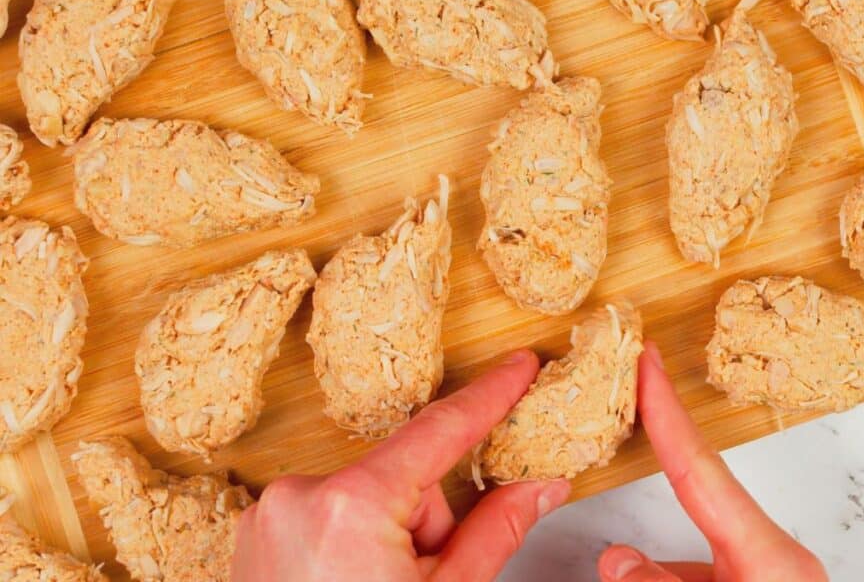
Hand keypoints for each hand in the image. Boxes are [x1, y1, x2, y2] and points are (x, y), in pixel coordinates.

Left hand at [231, 349, 569, 581]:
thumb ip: (497, 528)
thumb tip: (543, 485)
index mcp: (350, 504)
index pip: (439, 431)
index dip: (488, 397)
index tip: (520, 366)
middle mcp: (300, 495)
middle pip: (401, 477)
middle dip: (426, 520)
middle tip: (424, 578)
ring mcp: (270, 514)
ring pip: (366, 496)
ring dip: (389, 534)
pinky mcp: (257, 532)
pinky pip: (329, 512)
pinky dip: (353, 541)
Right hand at [598, 341, 827, 581]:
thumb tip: (616, 559)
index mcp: (769, 555)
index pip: (701, 467)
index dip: (667, 411)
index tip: (648, 361)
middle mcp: (771, 556)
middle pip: (699, 488)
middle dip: (663, 439)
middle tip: (639, 386)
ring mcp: (764, 574)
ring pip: (695, 541)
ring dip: (653, 558)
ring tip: (617, 569)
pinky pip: (701, 572)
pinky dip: (666, 577)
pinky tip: (640, 580)